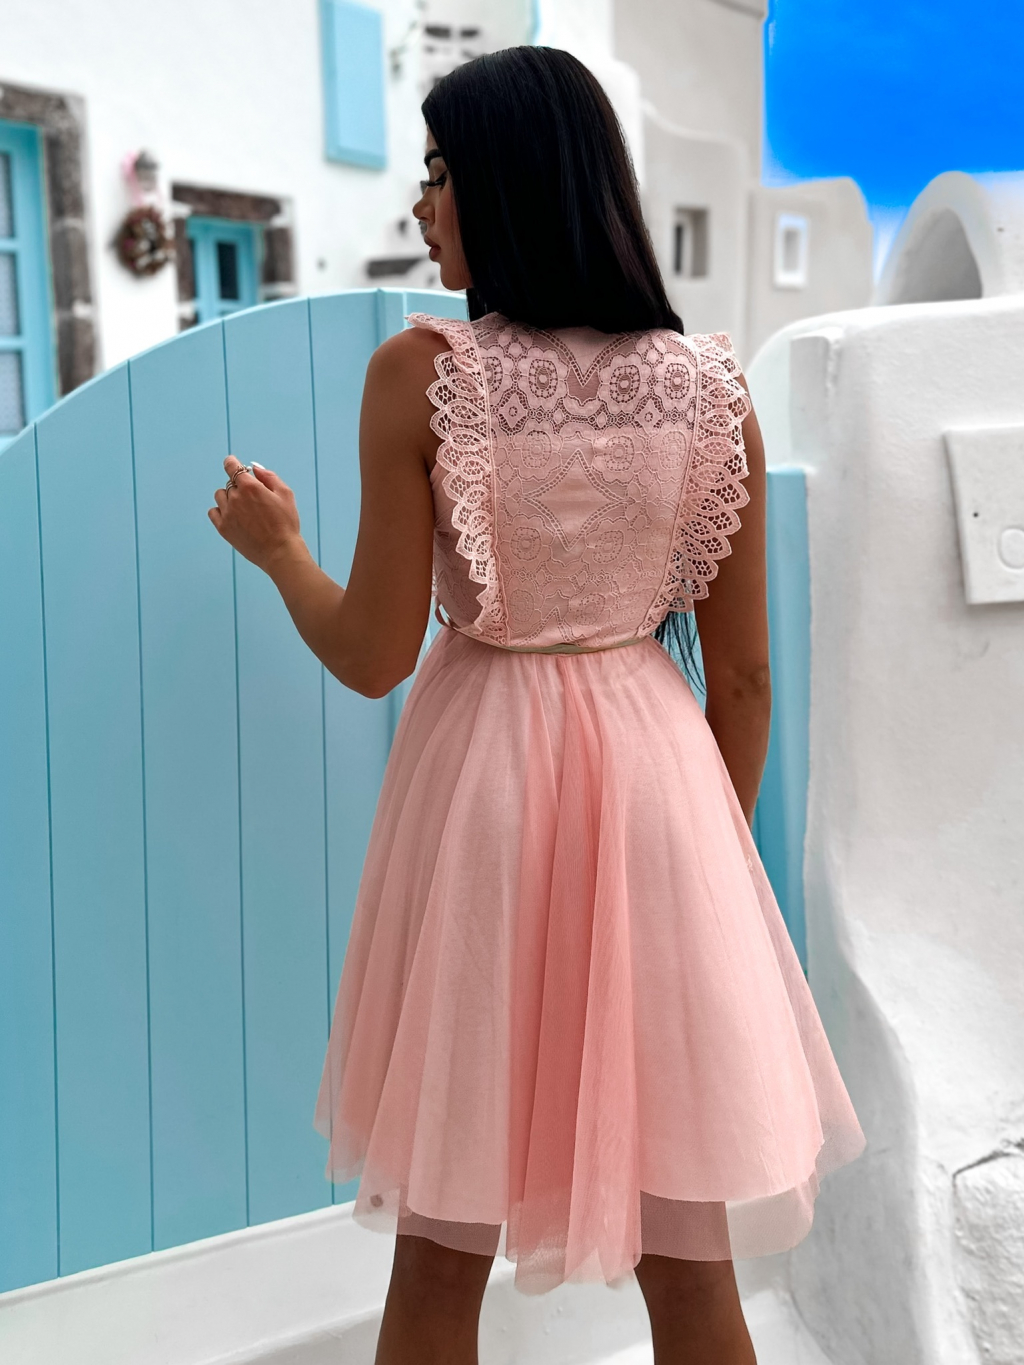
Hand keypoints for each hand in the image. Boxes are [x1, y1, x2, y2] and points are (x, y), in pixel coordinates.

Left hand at [209, 456, 306, 573]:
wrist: (280, 552)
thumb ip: (269, 476)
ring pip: (220, 495)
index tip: (231, 462)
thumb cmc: (286, 523)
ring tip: (243, 507)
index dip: (231, 462)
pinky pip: (213, 512)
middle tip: (253, 498)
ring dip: (229, 496)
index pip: (231, 466)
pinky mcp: (223, 528)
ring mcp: (227, 513)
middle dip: (240, 486)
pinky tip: (232, 515)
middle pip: (230, 483)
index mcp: (250, 486)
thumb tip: (254, 468)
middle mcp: (235, 498)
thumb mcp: (286, 494)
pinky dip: (220, 510)